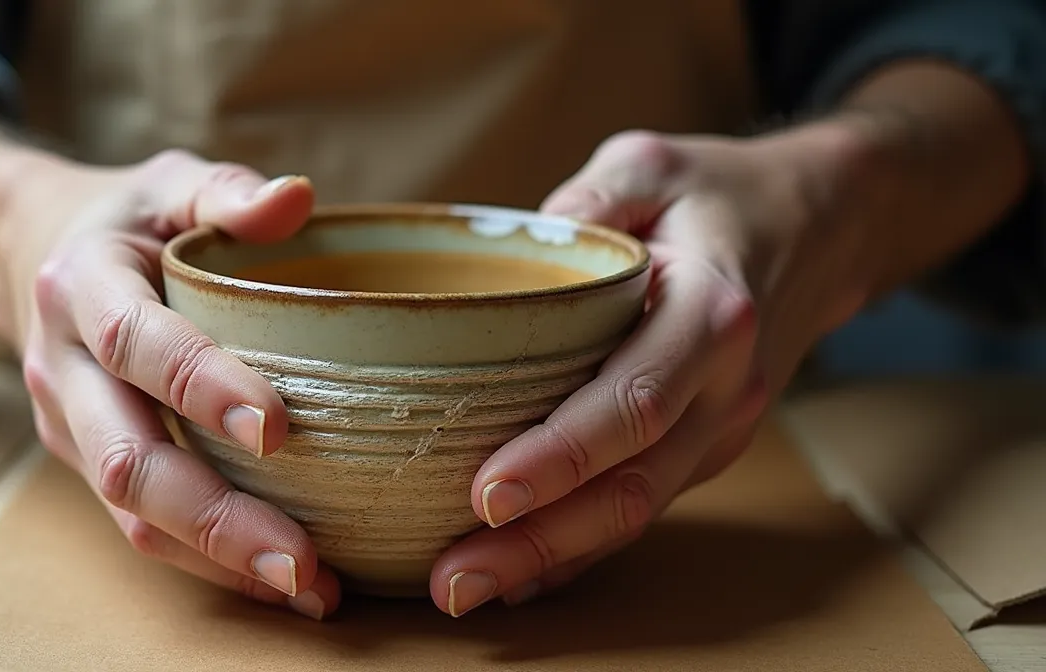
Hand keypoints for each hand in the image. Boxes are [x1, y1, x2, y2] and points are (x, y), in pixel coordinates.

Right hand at [2, 151, 337, 619]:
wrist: (35, 254)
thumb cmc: (127, 219)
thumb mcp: (169, 182)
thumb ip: (226, 191)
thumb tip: (298, 197)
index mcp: (80, 287)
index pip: (133, 343)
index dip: (198, 385)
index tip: (275, 426)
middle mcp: (64, 369)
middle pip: (127, 458)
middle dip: (214, 515)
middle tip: (303, 556)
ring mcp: (69, 427)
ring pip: (131, 512)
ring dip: (217, 558)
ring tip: (308, 588)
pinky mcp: (87, 463)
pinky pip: (141, 526)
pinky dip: (208, 562)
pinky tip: (279, 580)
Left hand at [430, 128, 873, 615]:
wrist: (821, 226)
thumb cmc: (719, 193)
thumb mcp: (650, 162)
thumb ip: (587, 199)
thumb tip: (517, 248)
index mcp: (712, 312)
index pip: (634, 401)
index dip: (560, 455)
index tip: (486, 494)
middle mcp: (728, 388)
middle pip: (632, 486)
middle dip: (539, 541)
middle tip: (452, 580)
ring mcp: (722, 429)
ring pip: (637, 512)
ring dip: (552, 560)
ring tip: (465, 590)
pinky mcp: (705, 447)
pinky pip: (642, 506)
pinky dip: (583, 549)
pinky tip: (521, 576)